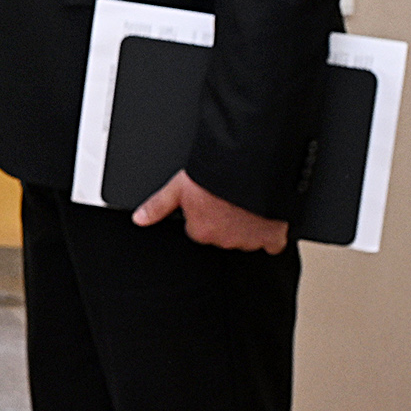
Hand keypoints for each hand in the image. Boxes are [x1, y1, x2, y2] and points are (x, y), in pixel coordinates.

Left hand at [134, 171, 288, 253]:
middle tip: (228, 199)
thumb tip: (139, 219)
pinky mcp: (271, 237)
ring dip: (247, 225)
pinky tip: (267, 218)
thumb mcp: (179, 186)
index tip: (210, 200)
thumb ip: (158, 205)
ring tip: (246, 202)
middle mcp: (223, 240)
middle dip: (225, 220)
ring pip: (246, 238)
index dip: (204, 213)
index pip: (199, 228)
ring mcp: (248, 240)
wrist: (249, 167)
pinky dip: (271, 234)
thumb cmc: (215, 174)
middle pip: (222, 234)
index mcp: (200, 231)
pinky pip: (272, 243)